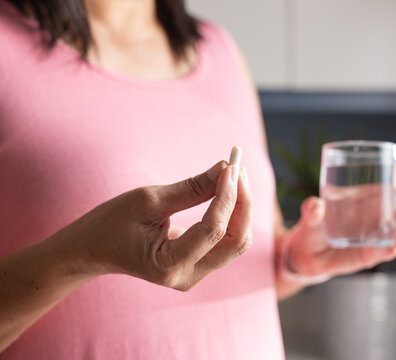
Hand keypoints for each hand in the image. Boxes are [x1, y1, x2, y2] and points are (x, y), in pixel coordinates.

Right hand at [56, 161, 252, 290]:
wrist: (93, 250)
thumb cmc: (112, 223)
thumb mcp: (148, 200)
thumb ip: (191, 188)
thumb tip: (225, 168)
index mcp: (169, 265)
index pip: (213, 230)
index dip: (227, 196)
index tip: (230, 165)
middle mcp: (187, 277)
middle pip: (236, 241)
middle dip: (242, 203)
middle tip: (237, 168)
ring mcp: (194, 275)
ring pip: (236, 242)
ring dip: (240, 208)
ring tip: (234, 174)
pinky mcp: (197, 266)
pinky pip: (226, 241)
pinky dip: (231, 215)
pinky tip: (228, 190)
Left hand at [285, 178, 395, 276]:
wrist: (307, 255)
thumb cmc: (313, 227)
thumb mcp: (310, 216)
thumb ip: (312, 210)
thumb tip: (315, 204)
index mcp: (367, 199)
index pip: (392, 189)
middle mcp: (377, 217)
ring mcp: (375, 237)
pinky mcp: (370, 255)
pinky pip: (385, 253)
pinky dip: (390, 251)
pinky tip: (390, 250)